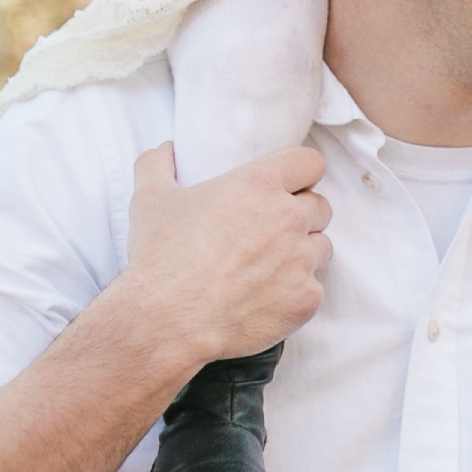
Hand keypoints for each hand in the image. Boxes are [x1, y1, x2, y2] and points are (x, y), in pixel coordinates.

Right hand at [121, 142, 330, 364]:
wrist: (167, 321)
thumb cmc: (160, 258)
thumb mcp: (150, 200)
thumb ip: (158, 165)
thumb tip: (164, 150)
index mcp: (258, 185)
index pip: (309, 162)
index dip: (300, 173)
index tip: (289, 186)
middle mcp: (288, 218)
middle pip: (320, 206)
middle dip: (301, 216)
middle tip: (270, 232)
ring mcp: (301, 260)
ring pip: (322, 247)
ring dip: (302, 253)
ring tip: (268, 267)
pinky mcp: (306, 298)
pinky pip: (314, 289)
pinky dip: (295, 293)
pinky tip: (266, 298)